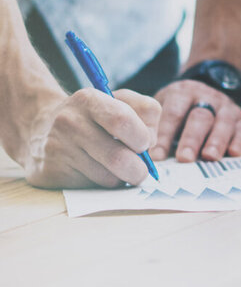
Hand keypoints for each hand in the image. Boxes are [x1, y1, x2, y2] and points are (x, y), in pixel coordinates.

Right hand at [24, 89, 160, 188]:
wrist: (41, 129)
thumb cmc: (93, 116)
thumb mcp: (119, 100)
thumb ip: (145, 112)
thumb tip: (152, 143)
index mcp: (89, 99)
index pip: (123, 120)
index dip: (142, 136)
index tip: (145, 142)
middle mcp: (69, 123)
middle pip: (118, 157)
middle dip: (139, 168)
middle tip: (141, 168)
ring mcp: (57, 149)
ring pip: (107, 178)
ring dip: (121, 177)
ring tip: (118, 167)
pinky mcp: (49, 174)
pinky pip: (90, 187)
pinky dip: (102, 184)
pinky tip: (97, 171)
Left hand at [151, 80, 240, 161]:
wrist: (208, 88)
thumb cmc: (178, 107)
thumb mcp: (164, 105)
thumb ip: (154, 125)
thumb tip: (140, 155)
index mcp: (183, 93)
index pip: (174, 113)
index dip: (166, 135)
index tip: (157, 157)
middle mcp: (207, 98)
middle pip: (200, 117)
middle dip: (192, 139)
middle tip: (185, 159)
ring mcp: (226, 108)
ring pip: (223, 123)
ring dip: (216, 141)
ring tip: (209, 157)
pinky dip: (240, 142)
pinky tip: (234, 153)